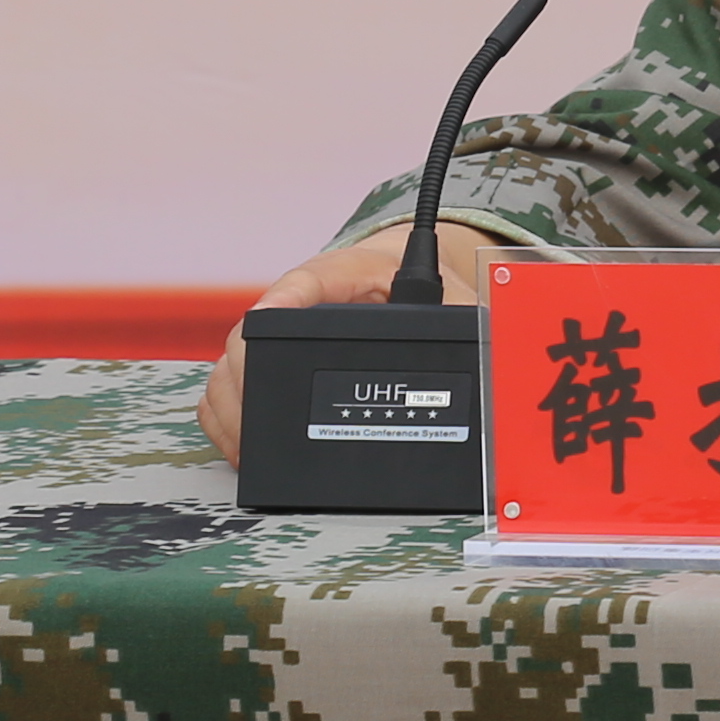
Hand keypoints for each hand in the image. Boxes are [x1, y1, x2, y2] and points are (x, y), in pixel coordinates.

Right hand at [198, 222, 491, 466]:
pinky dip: (225, 415)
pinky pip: (228, 384)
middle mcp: (300, 300)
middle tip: (257, 435)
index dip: (282, 304)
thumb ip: (469, 322)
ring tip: (248, 454)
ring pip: (230, 365)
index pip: (306, 282)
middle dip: (246, 387)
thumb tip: (493, 350)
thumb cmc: (425, 286)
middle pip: (249, 338)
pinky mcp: (268, 355)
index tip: (270, 323)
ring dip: (231, 408)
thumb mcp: (455, 300)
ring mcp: (278, 330)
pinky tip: (241, 446)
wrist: (404, 266)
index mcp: (346, 274)